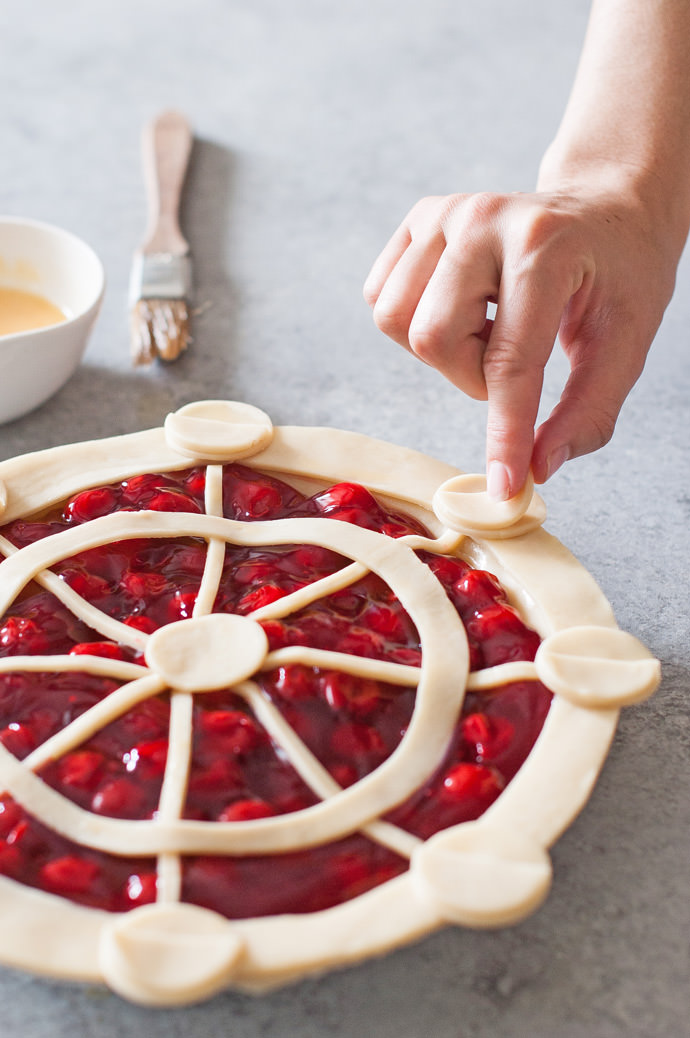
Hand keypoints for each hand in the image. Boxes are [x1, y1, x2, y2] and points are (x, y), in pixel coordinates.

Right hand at [363, 188, 675, 497]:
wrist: (606, 205)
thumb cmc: (619, 273)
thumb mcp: (627, 344)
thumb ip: (589, 412)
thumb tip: (539, 468)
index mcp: (544, 246)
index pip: (510, 360)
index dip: (505, 432)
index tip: (503, 485)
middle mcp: (483, 218)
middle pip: (432, 338)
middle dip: (470, 377)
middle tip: (510, 366)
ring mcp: (444, 212)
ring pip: (396, 320)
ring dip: (443, 351)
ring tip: (488, 332)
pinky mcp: (419, 219)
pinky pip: (381, 297)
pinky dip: (417, 323)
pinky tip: (463, 311)